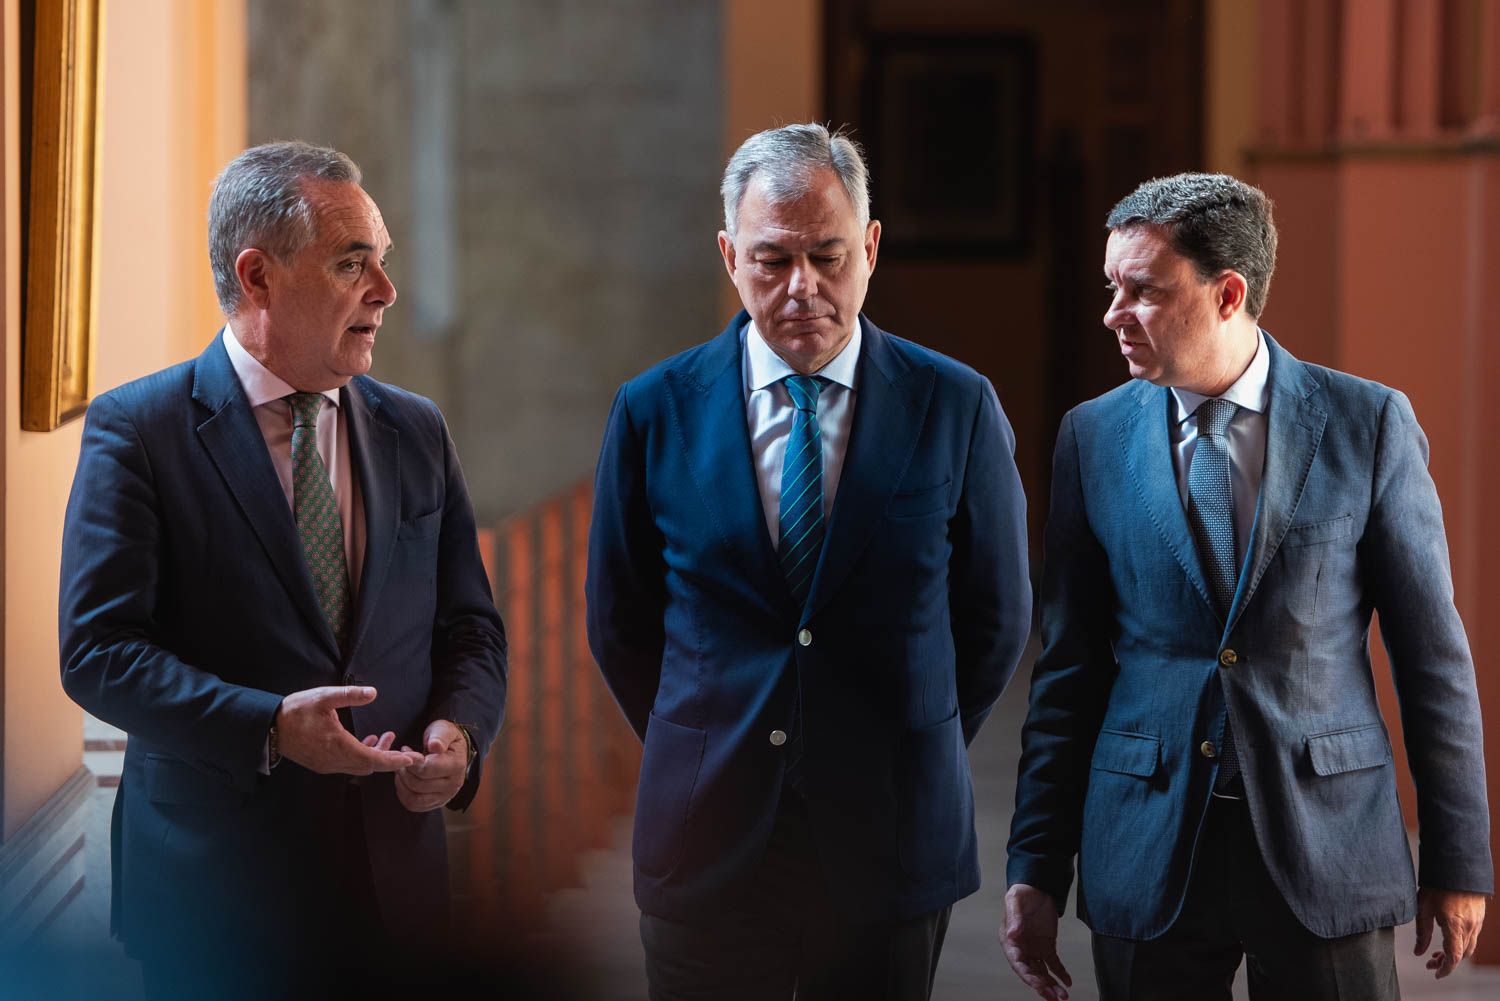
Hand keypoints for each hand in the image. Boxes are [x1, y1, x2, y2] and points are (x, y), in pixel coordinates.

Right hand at [275, 686, 422, 774]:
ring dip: (376, 755)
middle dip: (390, 758)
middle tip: (407, 750)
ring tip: (387, 736)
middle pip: (370, 766)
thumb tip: (373, 693)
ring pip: (359, 766)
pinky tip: (367, 740)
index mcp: (338, 746)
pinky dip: (362, 756)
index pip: (373, 759)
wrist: (268, 728)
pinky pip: (348, 764)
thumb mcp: (323, 697)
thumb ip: (350, 694)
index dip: (394, 761)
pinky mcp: (322, 764)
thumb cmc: (296, 711)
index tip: (412, 760)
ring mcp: (327, 765)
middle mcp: (334, 761)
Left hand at [394, 720, 468, 812]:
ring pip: (414, 798)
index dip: (410, 761)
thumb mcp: (444, 729)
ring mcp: (445, 796)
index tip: (404, 750)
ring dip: (402, 783)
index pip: (427, 769)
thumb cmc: (445, 738)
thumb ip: (440, 736)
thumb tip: (435, 746)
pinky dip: (404, 794)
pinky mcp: (436, 803)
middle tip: (401, 758)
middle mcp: (453, 784)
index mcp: (456, 765)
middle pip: (418, 784)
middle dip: (404, 770)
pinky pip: (414, 805)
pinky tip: (404, 780)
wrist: (453, 750)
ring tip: (402, 769)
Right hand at [1003, 883, 1071, 1000]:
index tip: (1038, 984)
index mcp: (1009, 940)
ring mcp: (1034, 949)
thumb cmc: (1022, 893)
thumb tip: (1013, 933)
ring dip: (1051, 984)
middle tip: (1054, 997)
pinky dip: (1061, 973)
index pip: (1017, 962)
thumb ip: (1014, 916)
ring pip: (1042, 972)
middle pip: (1030, 972)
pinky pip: (1053, 963)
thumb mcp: (1015, 900)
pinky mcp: (1046, 946)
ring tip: (1063, 996)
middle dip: (1041, 986)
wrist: (1037, 887)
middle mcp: (1021, 948)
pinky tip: (1068, 982)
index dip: (1027, 975)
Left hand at [1415, 887, 1485, 977]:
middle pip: (1461, 955)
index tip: (1435, 972)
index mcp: (1455, 926)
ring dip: (1454, 954)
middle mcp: (1470, 926)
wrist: (1457, 866)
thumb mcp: (1423, 907)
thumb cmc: (1437, 884)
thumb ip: (1422, 932)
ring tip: (1437, 952)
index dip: (1445, 969)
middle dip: (1446, 962)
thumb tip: (1418, 952)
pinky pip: (1472, 937)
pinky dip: (1461, 943)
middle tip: (1431, 961)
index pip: (1453, 957)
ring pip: (1468, 947)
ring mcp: (1477, 922)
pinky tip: (1449, 939)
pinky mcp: (1480, 916)